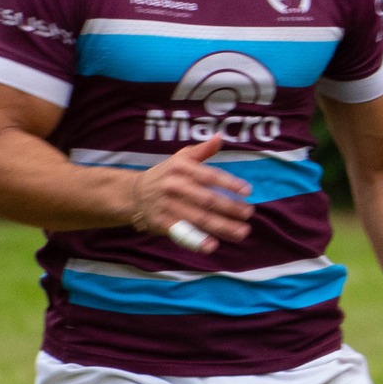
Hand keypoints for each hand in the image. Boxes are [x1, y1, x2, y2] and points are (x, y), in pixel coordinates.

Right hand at [126, 135, 252, 251]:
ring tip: (242, 232)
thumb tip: (220, 137)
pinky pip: (182, 233)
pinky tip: (212, 246)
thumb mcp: (180, 158)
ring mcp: (167, 206)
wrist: (133, 193)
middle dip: (230, 207)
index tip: (247, 191)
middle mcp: (174, 186)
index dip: (229, 183)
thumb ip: (202, 150)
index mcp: (181, 168)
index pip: (209, 176)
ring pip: (198, 218)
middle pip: (206, 199)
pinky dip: (197, 241)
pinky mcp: (161, 223)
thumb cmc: (166, 174)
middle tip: (249, 213)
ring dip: (222, 227)